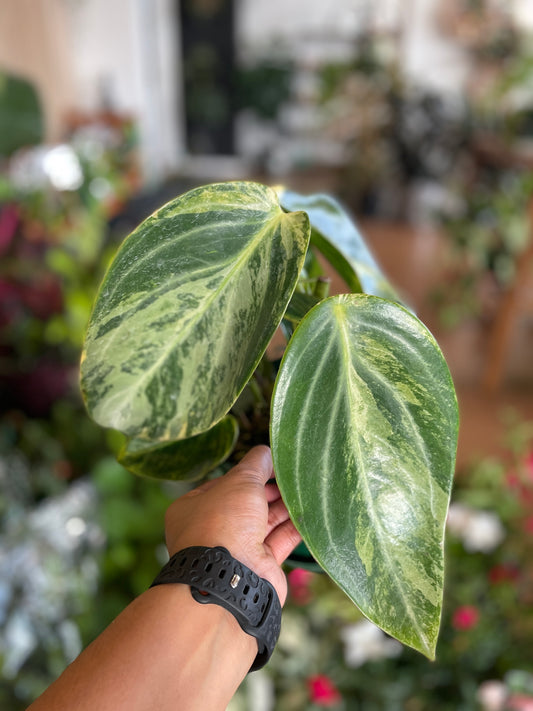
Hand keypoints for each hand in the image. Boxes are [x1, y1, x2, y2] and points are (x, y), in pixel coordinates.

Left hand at [164, 445, 300, 603]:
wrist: (230, 579)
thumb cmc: (224, 522)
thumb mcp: (240, 481)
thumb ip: (256, 464)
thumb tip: (267, 452)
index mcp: (194, 508)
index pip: (224, 484)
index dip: (249, 473)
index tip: (272, 464)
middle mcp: (213, 529)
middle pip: (247, 503)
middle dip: (270, 490)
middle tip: (294, 475)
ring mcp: (237, 550)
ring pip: (265, 522)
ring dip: (285, 506)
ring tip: (307, 488)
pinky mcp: (260, 566)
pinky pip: (280, 540)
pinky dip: (295, 527)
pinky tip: (310, 512)